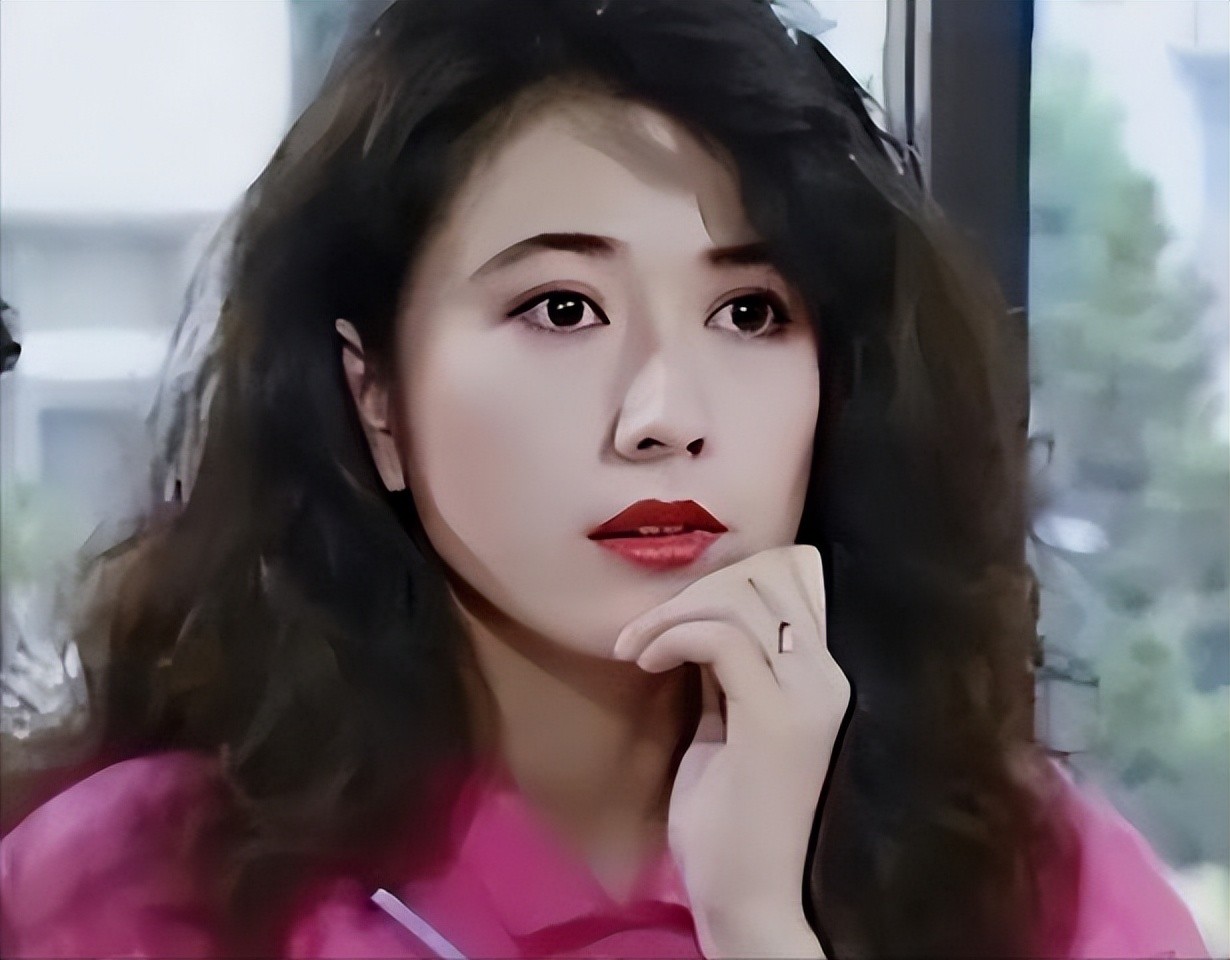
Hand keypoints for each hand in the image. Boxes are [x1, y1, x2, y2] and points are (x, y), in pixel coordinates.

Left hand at [613, 545, 847, 958]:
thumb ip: (728, 667)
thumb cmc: (731, 819)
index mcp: (826, 673)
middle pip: (771, 569)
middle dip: (696, 585)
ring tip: (638, 648)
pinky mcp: (777, 719)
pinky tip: (645, 663)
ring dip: (673, 610)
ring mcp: (810, 694)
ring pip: (742, 595)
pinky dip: (671, 636)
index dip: (734, 571)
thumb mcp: (728, 722)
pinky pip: (720, 637)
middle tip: (646, 629)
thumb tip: (700, 612)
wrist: (748, 899)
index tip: (680, 610)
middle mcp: (830, 674)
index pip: (799, 571)